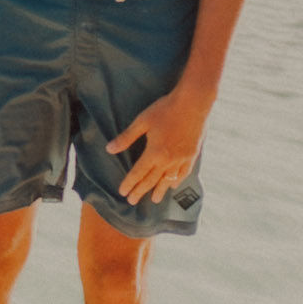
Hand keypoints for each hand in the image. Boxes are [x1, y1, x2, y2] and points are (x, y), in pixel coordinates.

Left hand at [108, 89, 208, 206]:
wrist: (193, 102)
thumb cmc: (165, 109)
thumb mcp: (142, 121)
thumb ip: (126, 137)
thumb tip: (109, 149)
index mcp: (154, 152)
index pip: (138, 173)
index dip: (129, 184)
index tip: (122, 192)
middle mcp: (168, 160)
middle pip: (151, 180)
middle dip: (140, 191)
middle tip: (132, 201)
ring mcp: (182, 159)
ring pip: (168, 179)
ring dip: (159, 190)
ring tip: (154, 200)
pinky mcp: (192, 154)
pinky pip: (184, 173)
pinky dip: (177, 180)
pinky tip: (173, 185)